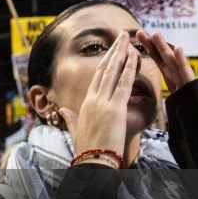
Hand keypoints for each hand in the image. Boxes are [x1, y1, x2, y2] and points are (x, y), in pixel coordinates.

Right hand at [59, 30, 137, 160]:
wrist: (92, 163)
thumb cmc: (86, 150)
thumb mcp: (76, 131)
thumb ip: (70, 118)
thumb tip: (63, 110)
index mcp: (84, 104)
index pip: (97, 77)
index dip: (105, 61)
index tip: (112, 50)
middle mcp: (92, 100)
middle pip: (104, 69)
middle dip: (113, 51)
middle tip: (121, 35)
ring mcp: (103, 103)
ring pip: (114, 72)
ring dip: (122, 54)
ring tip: (128, 39)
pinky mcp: (115, 108)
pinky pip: (124, 84)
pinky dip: (129, 68)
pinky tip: (134, 56)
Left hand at [137, 29, 194, 92]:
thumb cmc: (187, 106)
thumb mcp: (172, 94)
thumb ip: (167, 85)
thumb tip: (149, 87)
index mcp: (171, 76)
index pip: (158, 59)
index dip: (148, 48)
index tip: (138, 36)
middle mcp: (177, 74)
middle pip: (162, 57)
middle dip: (151, 44)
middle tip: (138, 32)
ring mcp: (184, 78)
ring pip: (172, 61)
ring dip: (164, 47)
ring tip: (155, 34)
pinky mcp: (191, 84)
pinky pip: (186, 71)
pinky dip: (182, 60)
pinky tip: (178, 48)